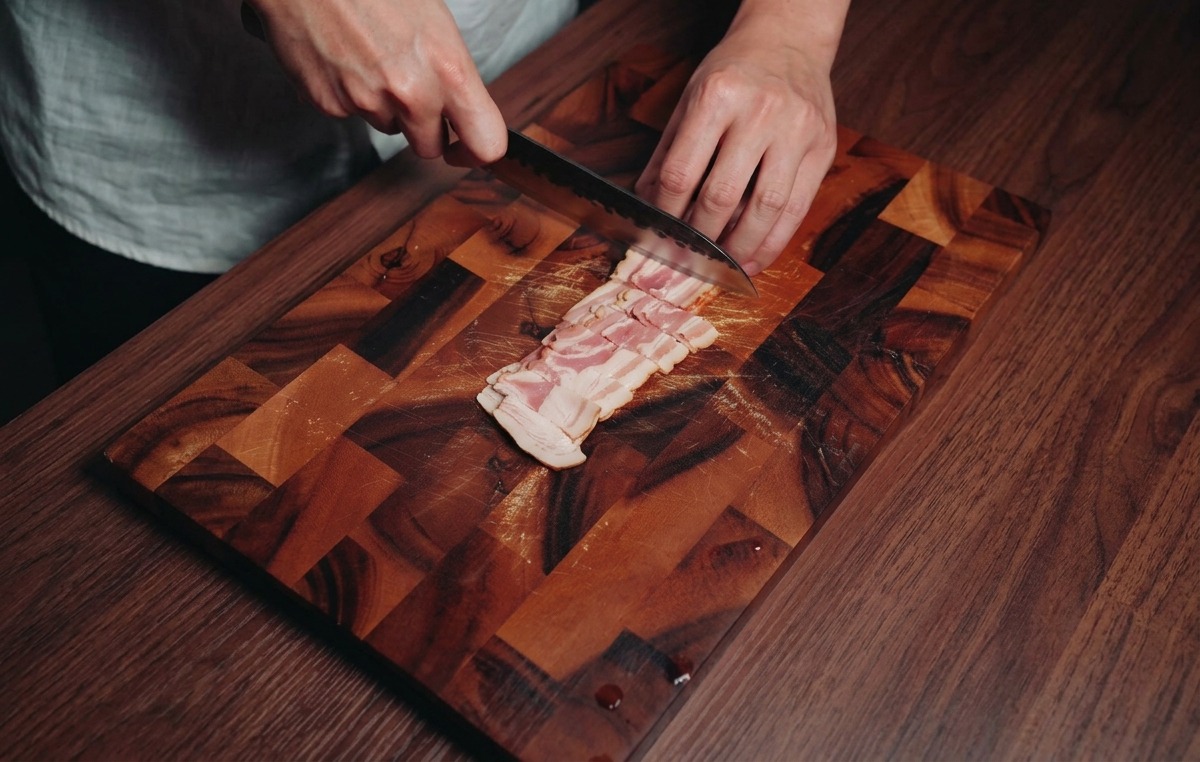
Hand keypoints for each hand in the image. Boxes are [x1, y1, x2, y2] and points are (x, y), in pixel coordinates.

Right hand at [249, 0, 505, 164]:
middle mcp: (412, 94)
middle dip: (424, 129)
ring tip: (371, 57)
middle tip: (411, 91)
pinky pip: (349, 113)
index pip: (486, 144)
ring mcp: (368, 102)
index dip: (477, 154)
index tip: (467, 150)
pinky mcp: (330, 104)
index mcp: (450, 70)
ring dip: (385, 106)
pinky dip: (348, 94)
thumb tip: (462, 104)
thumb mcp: (436, 21)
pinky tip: (344, 57)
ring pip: (388, 128)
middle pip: (429, 147)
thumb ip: (452, 72)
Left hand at [635, 6, 842, 275]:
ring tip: (722, 267)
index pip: (683, 173)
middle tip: (686, 260)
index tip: (659, 238)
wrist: (789, 38)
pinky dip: (775, 241)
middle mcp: (761, 112)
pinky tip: (756, 258)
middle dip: (700, 238)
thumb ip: (668, 153)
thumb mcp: (689, 98)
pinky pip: (798, 208)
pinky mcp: (822, 148)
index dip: (667, 214)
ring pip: (766, 208)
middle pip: (722, 196)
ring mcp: (797, 130)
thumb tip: (647, 207)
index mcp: (718, 97)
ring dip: (740, 247)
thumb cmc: (733, 71)